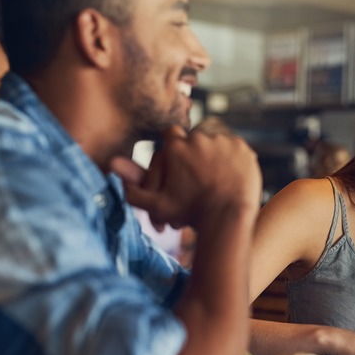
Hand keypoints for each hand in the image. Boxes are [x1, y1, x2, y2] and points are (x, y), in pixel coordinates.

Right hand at [111, 126, 261, 231]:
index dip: (176, 148)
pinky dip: (233, 160)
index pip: (172, 136)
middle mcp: (198, 137)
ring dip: (215, 155)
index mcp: (176, 146)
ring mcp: (223, 141)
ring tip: (215, 176)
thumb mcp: (157, 206)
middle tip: (200, 174)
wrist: (227, 218)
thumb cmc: (190, 213)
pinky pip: (236, 149)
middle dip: (196, 153)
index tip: (180, 162)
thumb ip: (133, 189)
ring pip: (215, 143)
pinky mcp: (243, 148)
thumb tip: (111, 164)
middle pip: (195, 139)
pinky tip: (230, 176)